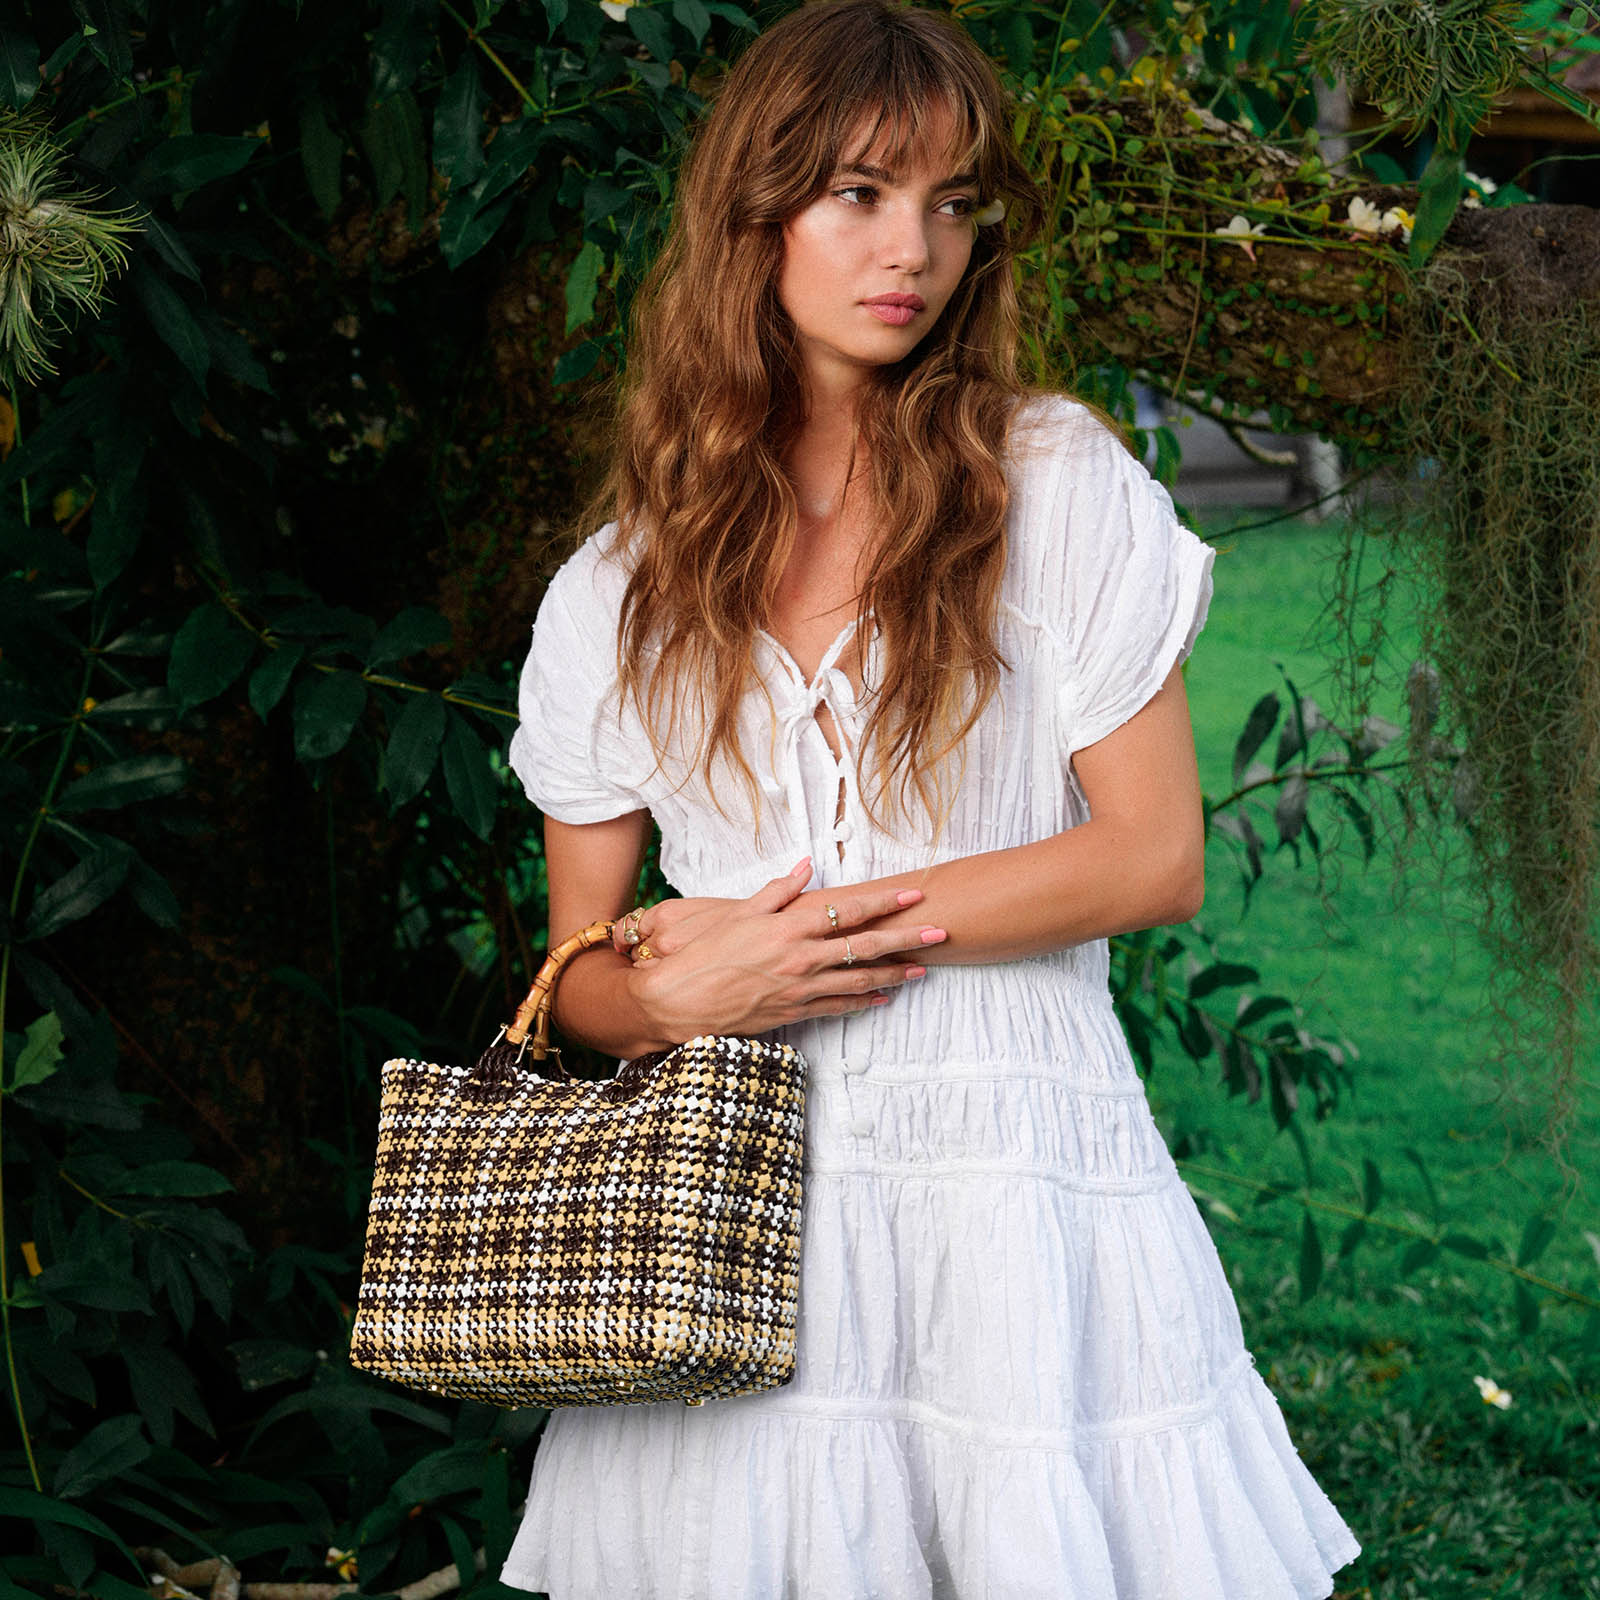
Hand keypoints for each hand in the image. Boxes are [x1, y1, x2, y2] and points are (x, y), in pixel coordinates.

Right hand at [622, 857, 946, 1042]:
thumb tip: (806, 867)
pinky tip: (884, 999)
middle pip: (865, 946)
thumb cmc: (704, 953)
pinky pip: (839, 1007)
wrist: (677, 1000)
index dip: (883, 904)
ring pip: (860, 980)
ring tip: (923, 968)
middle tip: (939, 932)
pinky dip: (864, 1002)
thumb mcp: (737, 913)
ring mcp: (800, 988)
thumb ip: (777, 891)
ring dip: (895, 973)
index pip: (847, 911)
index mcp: (787, 927)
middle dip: (906, 938)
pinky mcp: (794, 1013)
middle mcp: (800, 958)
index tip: (913, 897)